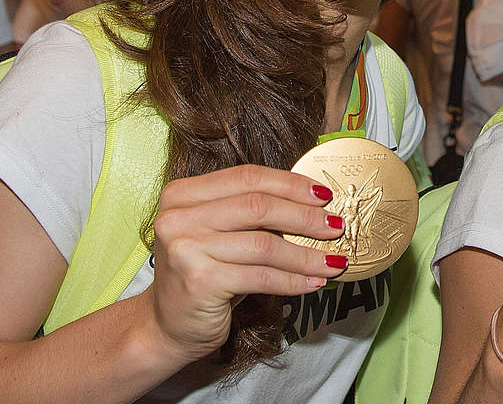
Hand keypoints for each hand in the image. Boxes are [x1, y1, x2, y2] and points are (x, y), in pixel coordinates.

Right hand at [143, 164, 348, 362]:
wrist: (167, 326)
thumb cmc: (203, 275)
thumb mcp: (219, 235)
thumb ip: (251, 214)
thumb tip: (312, 204)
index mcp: (181, 194)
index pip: (246, 177)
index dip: (289, 184)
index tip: (323, 194)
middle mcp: (178, 217)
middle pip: (258, 206)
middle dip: (305, 217)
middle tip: (335, 226)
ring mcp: (185, 248)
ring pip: (264, 244)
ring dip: (306, 254)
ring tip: (333, 260)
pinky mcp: (200, 281)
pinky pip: (261, 276)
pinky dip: (293, 280)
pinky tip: (313, 282)